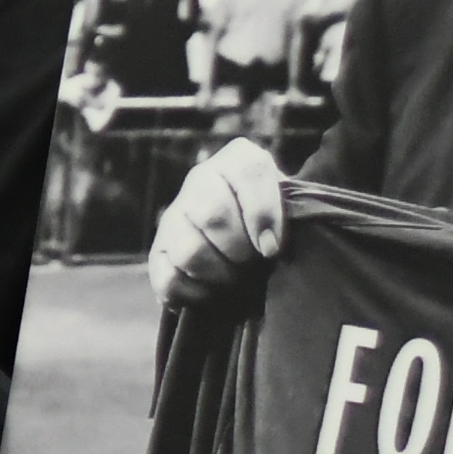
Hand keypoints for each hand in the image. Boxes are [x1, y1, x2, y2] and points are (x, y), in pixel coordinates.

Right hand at [151, 137, 284, 304]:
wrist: (253, 242)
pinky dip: (194, 292)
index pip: (248, 172)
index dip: (262, 213)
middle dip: (239, 250)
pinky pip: (168, 278)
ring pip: (189, 251)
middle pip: (212, 215)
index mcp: (238, 161)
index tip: (272, 248)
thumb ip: (291, 214)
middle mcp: (201, 179)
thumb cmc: (279, 224)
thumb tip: (269, 246)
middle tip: (254, 262)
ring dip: (219, 274)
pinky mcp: (159, 251)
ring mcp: (174, 215)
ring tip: (235, 278)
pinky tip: (211, 291)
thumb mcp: (293, 207)